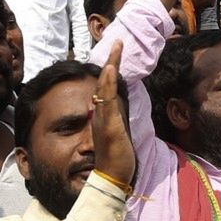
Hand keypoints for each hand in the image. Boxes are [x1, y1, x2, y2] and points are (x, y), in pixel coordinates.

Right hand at [90, 43, 135, 187]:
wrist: (110, 178)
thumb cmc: (115, 159)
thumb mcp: (118, 134)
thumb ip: (116, 121)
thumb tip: (117, 108)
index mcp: (105, 114)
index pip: (107, 87)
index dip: (111, 70)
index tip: (118, 51)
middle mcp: (102, 114)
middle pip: (105, 82)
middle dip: (112, 61)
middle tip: (118, 41)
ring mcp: (104, 119)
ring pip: (104, 88)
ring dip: (110, 68)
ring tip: (117, 48)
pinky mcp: (108, 127)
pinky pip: (106, 102)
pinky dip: (106, 86)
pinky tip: (109, 71)